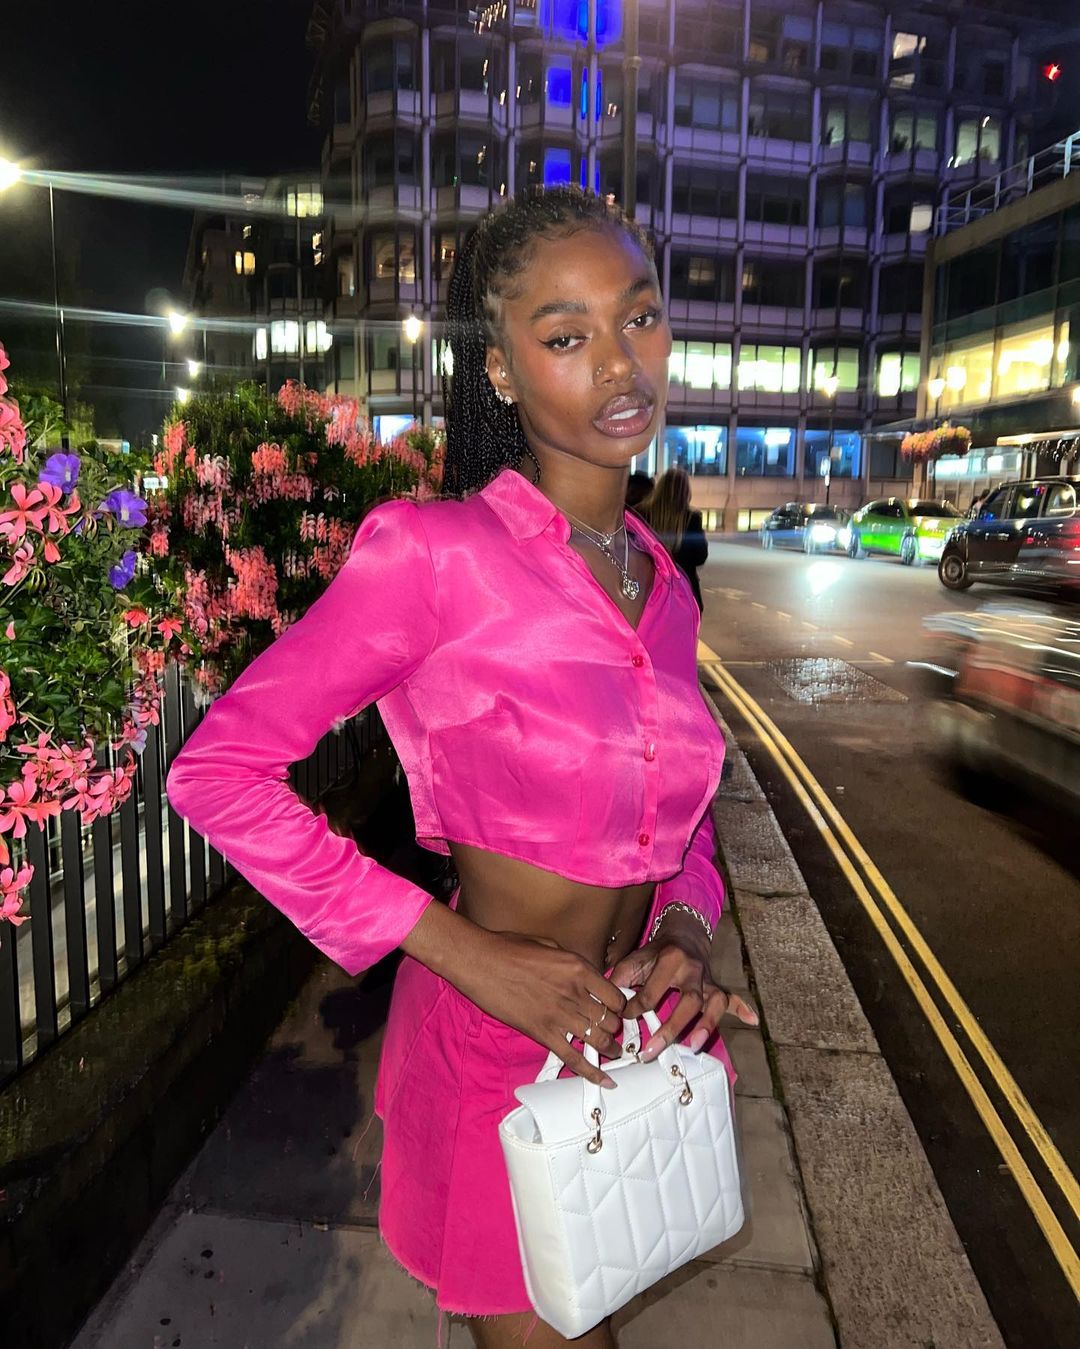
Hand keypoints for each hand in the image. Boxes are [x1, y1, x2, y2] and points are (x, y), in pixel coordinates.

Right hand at [455, 929, 626, 1087]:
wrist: (480, 962)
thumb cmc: (509, 949)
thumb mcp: (549, 945)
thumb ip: (570, 963)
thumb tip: (582, 976)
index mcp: (578, 969)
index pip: (615, 995)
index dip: (619, 1006)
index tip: (617, 1011)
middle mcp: (574, 993)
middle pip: (609, 1019)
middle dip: (615, 1027)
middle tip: (615, 1032)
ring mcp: (559, 1015)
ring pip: (598, 1040)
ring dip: (609, 1049)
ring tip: (613, 1052)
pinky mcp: (542, 1033)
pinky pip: (573, 1057)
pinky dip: (591, 1071)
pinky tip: (604, 1079)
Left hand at [610, 916, 757, 1060]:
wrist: (684, 935)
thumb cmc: (656, 953)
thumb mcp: (635, 958)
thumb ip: (621, 979)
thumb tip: (609, 1005)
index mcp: (670, 959)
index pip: (652, 991)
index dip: (635, 1009)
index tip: (624, 1021)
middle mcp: (694, 970)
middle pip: (688, 1001)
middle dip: (671, 1027)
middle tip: (652, 1050)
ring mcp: (709, 980)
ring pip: (714, 1003)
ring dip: (708, 1025)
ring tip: (697, 1045)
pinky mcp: (717, 987)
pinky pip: (733, 999)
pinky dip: (743, 1009)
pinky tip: (752, 1021)